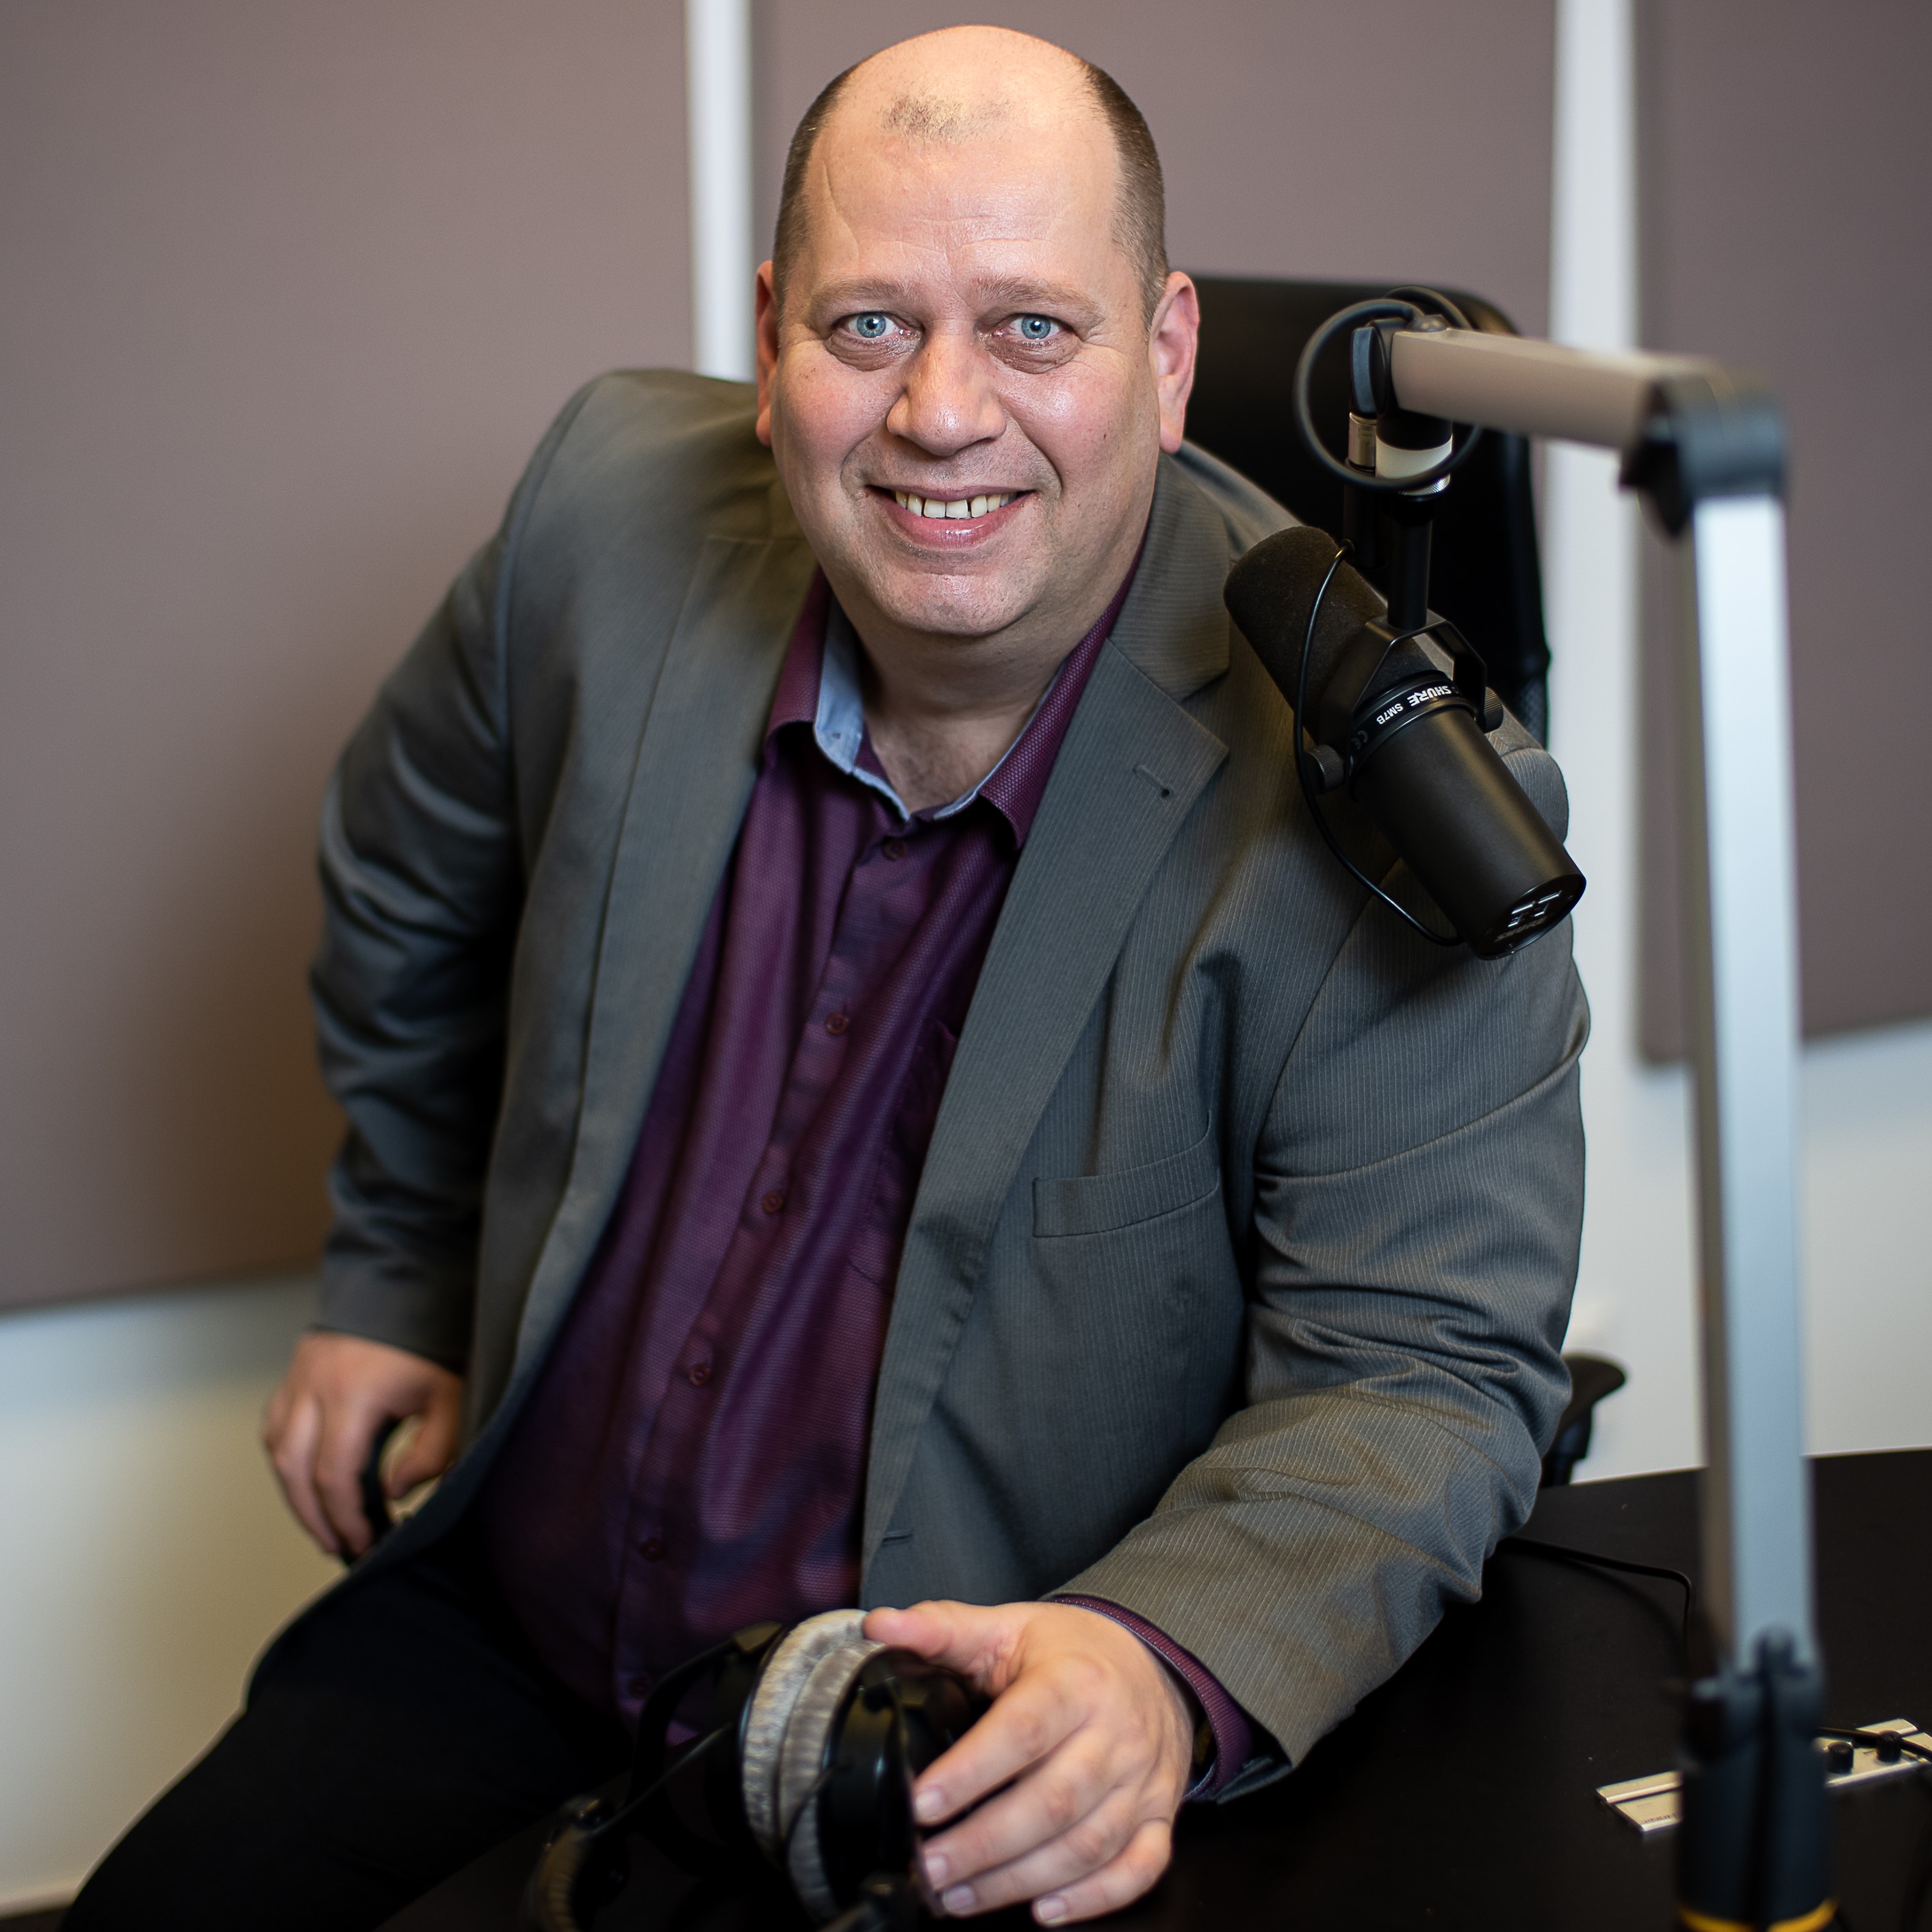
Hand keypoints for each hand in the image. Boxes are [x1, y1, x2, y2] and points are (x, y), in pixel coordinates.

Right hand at [260, 1332, 462, 1557]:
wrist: (410, 1287)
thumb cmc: (432, 1343)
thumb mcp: (451, 1397)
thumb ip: (432, 1451)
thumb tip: (393, 1491)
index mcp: (353, 1392)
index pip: (334, 1474)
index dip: (345, 1517)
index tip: (365, 1541)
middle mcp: (313, 1386)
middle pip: (293, 1469)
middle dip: (314, 1517)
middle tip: (338, 1545)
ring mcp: (297, 1379)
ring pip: (277, 1451)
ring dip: (295, 1493)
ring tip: (324, 1523)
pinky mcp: (294, 1375)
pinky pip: (276, 1427)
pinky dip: (287, 1459)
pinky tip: (308, 1479)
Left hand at [863, 1600, 1194, 1924]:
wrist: (1152, 1662)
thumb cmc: (1072, 1651)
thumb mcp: (1007, 1627)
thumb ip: (941, 1627)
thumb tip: (880, 1625)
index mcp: (1074, 1682)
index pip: (1021, 1732)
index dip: (969, 1773)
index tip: (921, 1803)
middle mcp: (1115, 1734)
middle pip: (1051, 1803)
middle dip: (982, 1845)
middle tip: (928, 1866)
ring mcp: (1141, 1781)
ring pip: (1086, 1846)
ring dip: (1018, 1881)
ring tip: (959, 1895)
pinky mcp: (1159, 1816)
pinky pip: (1139, 1868)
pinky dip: (1094, 1899)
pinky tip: (1044, 1910)